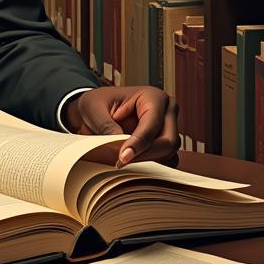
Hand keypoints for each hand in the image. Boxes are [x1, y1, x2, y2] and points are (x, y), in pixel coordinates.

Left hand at [62, 85, 178, 167]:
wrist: (95, 111)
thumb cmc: (98, 104)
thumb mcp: (94, 109)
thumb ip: (106, 126)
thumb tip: (118, 146)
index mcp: (153, 97)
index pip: (152, 124)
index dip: (138, 143)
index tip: (123, 156)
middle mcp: (167, 112)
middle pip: (168, 142)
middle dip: (145, 155)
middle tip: (121, 162)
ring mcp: (168, 130)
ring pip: (168, 155)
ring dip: (147, 162)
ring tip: (123, 161)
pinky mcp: (164, 146)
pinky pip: (165, 162)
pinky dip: (150, 166)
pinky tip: (131, 163)